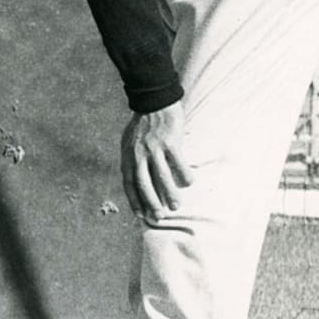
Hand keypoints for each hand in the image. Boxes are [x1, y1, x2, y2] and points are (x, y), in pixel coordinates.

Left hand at [121, 102, 191, 217]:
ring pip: (162, 176)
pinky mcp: (170, 141)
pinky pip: (179, 163)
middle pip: (144, 183)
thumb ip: (133, 160)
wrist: (154, 101)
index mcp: (128, 156)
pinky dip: (184, 175)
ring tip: (176, 206)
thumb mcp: (130, 143)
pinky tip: (189, 183)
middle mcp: (139, 154)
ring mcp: (154, 148)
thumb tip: (136, 181)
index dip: (134, 200)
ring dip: (169, 194)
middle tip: (160, 217)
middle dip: (151, 203)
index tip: (141, 216)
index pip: (129, 183)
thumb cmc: (143, 125)